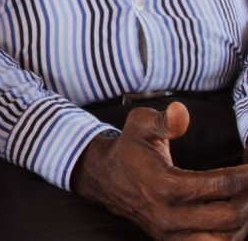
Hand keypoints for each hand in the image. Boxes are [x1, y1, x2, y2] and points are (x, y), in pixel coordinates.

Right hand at [72, 102, 247, 239]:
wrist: (105, 179)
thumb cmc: (130, 150)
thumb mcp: (141, 125)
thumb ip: (165, 121)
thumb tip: (181, 111)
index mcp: (165, 186)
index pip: (222, 185)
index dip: (245, 174)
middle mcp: (170, 216)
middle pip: (230, 215)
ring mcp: (173, 234)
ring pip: (226, 238)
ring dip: (242, 219)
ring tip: (242, 197)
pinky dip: (230, 233)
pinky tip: (231, 213)